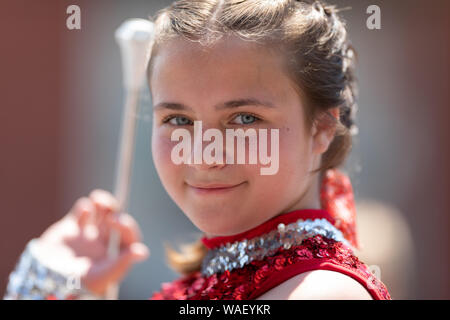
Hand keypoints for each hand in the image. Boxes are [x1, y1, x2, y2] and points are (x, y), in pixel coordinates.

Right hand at [34, 189, 149, 295]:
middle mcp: (103, 243)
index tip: (118, 222)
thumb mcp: (102, 275)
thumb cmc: (76, 283)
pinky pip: (82, 210)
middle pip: (117, 219)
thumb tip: (143, 252)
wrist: (44, 280)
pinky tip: (84, 209)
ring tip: (98, 199)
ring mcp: (87, 234)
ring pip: (101, 211)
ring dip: (104, 201)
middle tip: (111, 216)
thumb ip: (122, 262)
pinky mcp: (70, 227)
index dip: (128, 227)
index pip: (129, 237)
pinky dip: (84, 205)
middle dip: (116, 212)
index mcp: (114, 255)